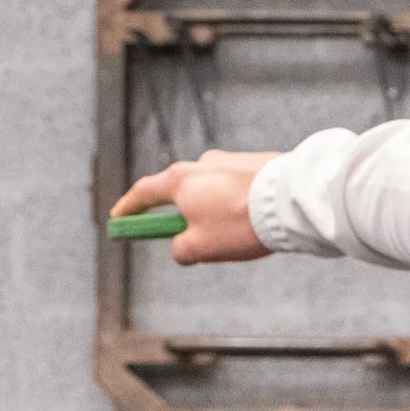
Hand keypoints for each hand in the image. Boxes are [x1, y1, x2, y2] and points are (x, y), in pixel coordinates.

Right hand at [108, 149, 280, 263]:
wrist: (290, 201)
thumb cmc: (240, 223)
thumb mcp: (201, 247)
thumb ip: (181, 249)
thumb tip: (181, 248)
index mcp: (179, 181)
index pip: (144, 193)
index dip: (129, 208)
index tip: (119, 218)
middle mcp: (200, 164)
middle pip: (179, 190)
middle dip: (180, 214)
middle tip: (187, 236)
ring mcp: (230, 160)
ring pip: (211, 190)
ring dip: (213, 211)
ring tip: (234, 236)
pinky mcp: (256, 163)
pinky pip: (237, 187)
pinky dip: (236, 205)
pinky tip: (252, 222)